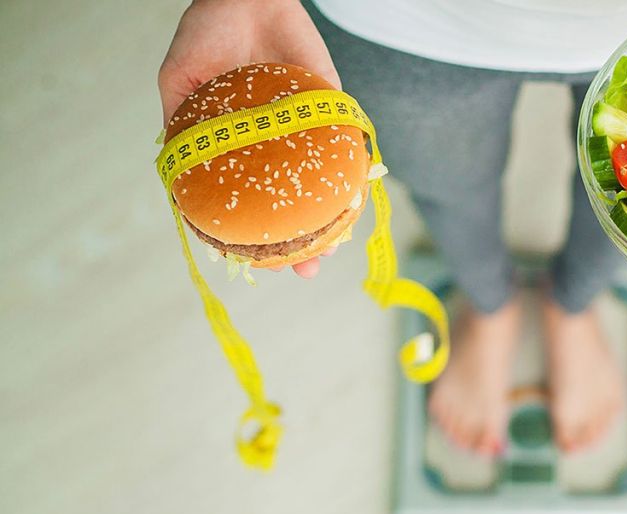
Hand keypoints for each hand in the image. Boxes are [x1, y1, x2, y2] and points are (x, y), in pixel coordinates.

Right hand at [158, 0, 339, 278]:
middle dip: (299, 241)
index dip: (252, 235)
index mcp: (241, 145)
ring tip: (329, 250)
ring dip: (330, 220)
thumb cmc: (209, 33)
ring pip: (323, 184)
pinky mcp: (332, 106)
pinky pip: (347, 145)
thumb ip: (180, 128)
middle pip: (293, 203)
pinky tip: (353, 201)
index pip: (249, 200)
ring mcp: (305, 129)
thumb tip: (174, 180)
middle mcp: (276, 144)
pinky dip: (352, 173)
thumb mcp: (180, 84)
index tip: (253, 264)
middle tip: (302, 269)